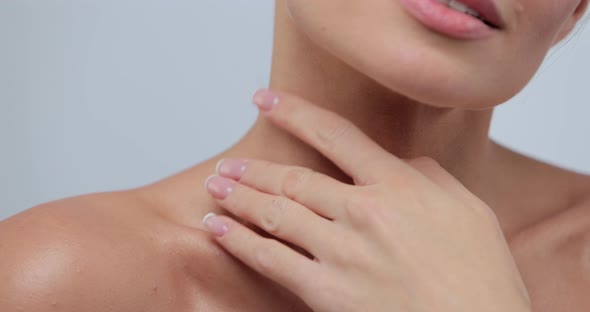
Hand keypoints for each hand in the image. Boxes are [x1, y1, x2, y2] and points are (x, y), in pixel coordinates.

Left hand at [201, 89, 530, 311]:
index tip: (265, 99)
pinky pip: (271, 259)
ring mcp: (342, 252)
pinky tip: (218, 228)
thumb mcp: (471, 210)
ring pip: (275, 213)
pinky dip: (238, 241)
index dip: (293, 111)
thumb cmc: (483, 278)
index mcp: (399, 185)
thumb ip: (430, 177)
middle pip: (293, 178)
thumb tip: (403, 162)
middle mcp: (363, 212)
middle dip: (254, 168)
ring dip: (239, 197)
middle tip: (229, 162)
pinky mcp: (327, 292)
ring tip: (217, 186)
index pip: (335, 134)